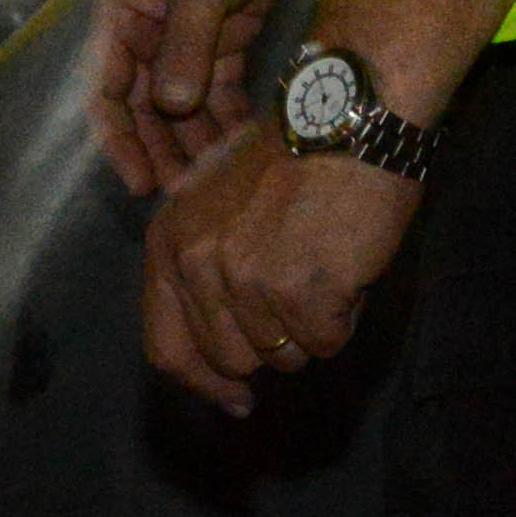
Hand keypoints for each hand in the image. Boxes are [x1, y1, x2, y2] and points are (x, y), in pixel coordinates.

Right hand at [81, 0, 277, 198]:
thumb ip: (185, 43)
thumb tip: (171, 104)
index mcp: (122, 17)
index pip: (106, 92)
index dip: (118, 141)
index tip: (139, 181)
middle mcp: (147, 36)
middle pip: (144, 110)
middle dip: (163, 151)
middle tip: (188, 195)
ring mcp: (185, 40)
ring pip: (183, 107)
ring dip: (197, 142)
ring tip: (219, 182)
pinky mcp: (224, 41)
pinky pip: (220, 92)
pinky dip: (229, 118)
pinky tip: (245, 147)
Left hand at [140, 132, 418, 417]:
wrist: (348, 116)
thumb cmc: (296, 153)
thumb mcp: (219, 200)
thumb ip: (206, 269)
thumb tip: (225, 357)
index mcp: (169, 240)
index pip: (167, 347)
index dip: (203, 384)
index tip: (236, 400)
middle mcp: (196, 263)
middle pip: (231, 359)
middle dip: (272, 343)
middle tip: (305, 295)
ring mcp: (246, 280)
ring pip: (282, 356)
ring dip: (311, 327)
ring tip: (326, 265)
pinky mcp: (298, 292)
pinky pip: (325, 343)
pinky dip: (344, 317)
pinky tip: (347, 267)